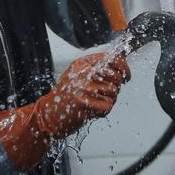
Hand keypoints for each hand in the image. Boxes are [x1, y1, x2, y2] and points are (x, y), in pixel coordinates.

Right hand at [0, 52, 129, 170]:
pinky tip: (91, 111)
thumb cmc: (66, 98)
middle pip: (116, 77)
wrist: (48, 116)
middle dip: (115, 88)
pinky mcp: (82, 102)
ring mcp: (81, 86)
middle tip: (103, 95)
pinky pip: (108, 106)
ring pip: (114, 93)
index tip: (126, 77)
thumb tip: (122, 67)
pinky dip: (103, 112)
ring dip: (107, 102)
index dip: (124, 68)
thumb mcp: (79, 77)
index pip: (112, 58)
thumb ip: (98, 70)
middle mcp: (82, 72)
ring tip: (93, 104)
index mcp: (82, 63)